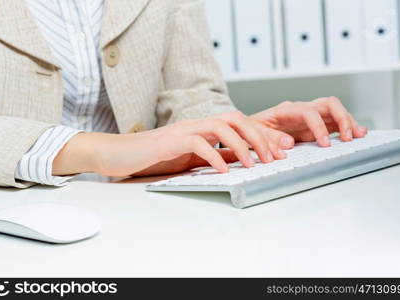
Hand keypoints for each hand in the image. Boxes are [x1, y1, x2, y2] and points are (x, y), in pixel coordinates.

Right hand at [52, 111, 293, 176]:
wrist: (119, 153)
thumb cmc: (155, 156)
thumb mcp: (192, 158)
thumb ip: (215, 156)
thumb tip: (241, 161)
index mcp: (204, 128)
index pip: (240, 124)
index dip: (263, 135)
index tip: (281, 151)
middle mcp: (196, 124)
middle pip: (236, 118)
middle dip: (260, 135)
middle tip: (275, 156)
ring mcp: (183, 130)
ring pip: (221, 126)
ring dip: (242, 144)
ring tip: (254, 165)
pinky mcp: (169, 141)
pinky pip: (197, 144)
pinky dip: (214, 157)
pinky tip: (223, 171)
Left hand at [251, 97, 367, 146]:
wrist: (248, 128)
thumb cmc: (250, 129)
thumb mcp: (254, 134)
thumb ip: (269, 138)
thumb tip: (288, 143)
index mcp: (285, 110)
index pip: (308, 112)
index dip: (318, 127)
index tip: (324, 144)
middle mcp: (301, 110)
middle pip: (328, 104)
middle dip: (341, 118)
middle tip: (348, 137)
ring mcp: (309, 116)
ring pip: (335, 111)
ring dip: (349, 121)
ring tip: (359, 136)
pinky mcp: (315, 124)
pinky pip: (335, 122)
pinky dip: (347, 127)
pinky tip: (357, 134)